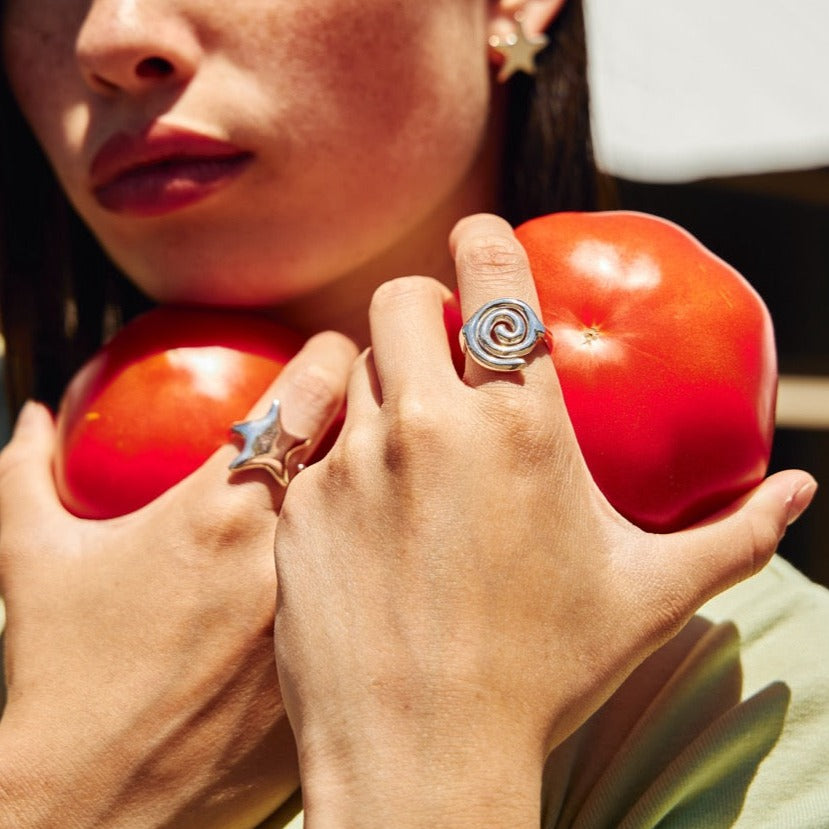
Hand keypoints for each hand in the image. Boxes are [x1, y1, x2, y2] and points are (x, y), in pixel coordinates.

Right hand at [0, 332, 355, 827]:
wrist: (103, 806)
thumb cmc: (65, 681)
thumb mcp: (33, 564)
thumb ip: (28, 473)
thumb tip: (34, 419)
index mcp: (223, 508)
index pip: (310, 387)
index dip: (329, 352)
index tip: (330, 350)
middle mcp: (293, 550)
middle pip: (371, 435)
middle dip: (372, 407)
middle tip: (363, 405)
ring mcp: (332, 609)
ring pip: (392, 505)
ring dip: (385, 480)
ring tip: (375, 478)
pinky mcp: (348, 662)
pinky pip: (386, 584)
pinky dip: (383, 557)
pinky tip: (372, 567)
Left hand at [270, 214, 816, 827]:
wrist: (425, 754)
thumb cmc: (544, 671)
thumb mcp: (649, 596)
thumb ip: (731, 535)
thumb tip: (800, 493)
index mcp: (521, 422)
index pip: (495, 273)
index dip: (486, 242)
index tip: (484, 246)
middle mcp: (428, 424)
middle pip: (401, 299)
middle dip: (422, 308)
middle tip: (440, 348)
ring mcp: (352, 461)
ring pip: (351, 365)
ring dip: (380, 377)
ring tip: (406, 434)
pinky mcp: (300, 504)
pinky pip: (310, 445)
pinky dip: (338, 454)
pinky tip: (366, 512)